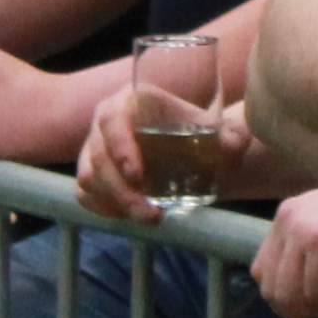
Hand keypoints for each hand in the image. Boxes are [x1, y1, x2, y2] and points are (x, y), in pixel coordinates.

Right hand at [75, 80, 253, 225]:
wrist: (188, 143)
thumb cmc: (199, 130)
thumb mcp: (218, 130)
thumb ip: (232, 136)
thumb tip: (233, 145)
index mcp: (132, 100)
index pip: (112, 120)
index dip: (119, 147)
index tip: (137, 175)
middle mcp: (107, 120)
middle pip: (99, 156)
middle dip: (122, 190)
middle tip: (152, 214)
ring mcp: (94, 146)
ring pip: (89, 177)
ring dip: (115, 202)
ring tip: (150, 218)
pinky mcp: (91, 170)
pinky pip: (84, 192)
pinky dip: (102, 207)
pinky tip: (128, 216)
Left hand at [251, 185, 317, 317]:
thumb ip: (306, 255)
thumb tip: (288, 303)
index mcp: (287, 214)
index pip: (262, 272)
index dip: (288, 300)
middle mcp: (288, 217)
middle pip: (273, 289)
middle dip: (304, 313)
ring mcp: (302, 228)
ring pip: (292, 297)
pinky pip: (317, 295)